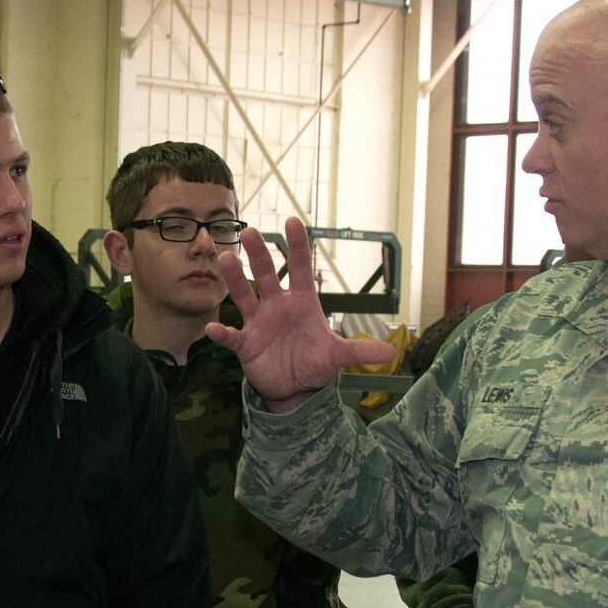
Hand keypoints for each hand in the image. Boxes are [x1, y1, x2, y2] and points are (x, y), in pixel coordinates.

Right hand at [206, 218, 396, 411]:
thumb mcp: (338, 356)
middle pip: (267, 275)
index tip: (293, 220)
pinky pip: (232, 336)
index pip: (301, 269)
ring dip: (235, 279)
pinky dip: (222, 333)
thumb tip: (392, 354)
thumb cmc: (314, 362)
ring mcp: (259, 322)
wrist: (295, 387)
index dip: (297, 246)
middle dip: (260, 254)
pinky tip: (214, 328)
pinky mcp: (246, 344)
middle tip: (251, 232)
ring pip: (244, 295)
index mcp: (302, 302)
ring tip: (226, 259)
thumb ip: (360, 351)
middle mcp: (278, 306)